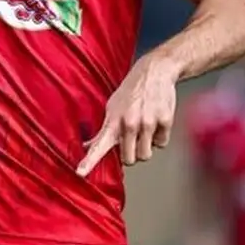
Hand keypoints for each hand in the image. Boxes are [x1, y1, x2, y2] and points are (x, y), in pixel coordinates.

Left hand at [77, 52, 177, 176]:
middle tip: (132, 140)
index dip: (89, 161)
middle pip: (130, 159)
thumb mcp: (112, 107)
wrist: (154, 72)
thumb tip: (88, 146)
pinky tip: (155, 122)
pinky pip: (161, 144)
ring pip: (146, 155)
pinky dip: (159, 137)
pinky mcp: (165, 121)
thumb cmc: (131, 91)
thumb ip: (103, 130)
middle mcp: (130, 123)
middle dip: (131, 154)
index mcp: (113, 121)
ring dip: (145, 147)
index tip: (80, 173)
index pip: (99, 145)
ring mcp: (148, 122)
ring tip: (144, 129)